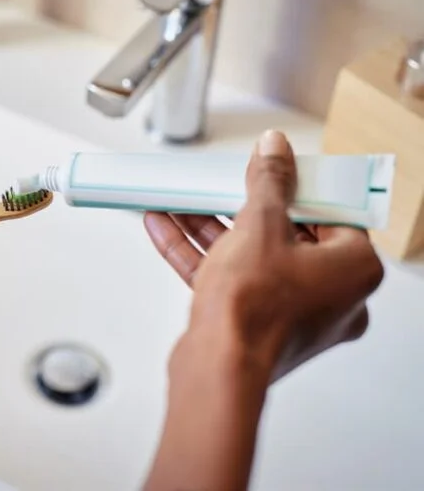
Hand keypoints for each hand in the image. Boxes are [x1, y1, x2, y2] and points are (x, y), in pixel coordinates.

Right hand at [143, 130, 383, 378]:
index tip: (270, 172)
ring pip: (249, 258)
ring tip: (179, 201)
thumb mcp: (261, 225)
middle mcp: (331, 296)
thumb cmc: (255, 311)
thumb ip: (269, 183)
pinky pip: (229, 279)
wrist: (219, 367)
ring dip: (209, 228)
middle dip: (238, 207)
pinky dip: (200, 255)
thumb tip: (275, 151)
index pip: (329, 213)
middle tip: (220, 184)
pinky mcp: (255, 325)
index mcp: (353, 270)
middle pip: (283, 235)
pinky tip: (166, 228)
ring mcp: (292, 314)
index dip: (295, 188)